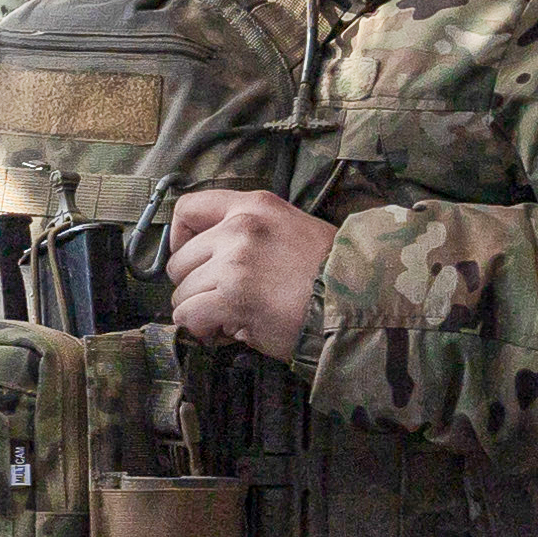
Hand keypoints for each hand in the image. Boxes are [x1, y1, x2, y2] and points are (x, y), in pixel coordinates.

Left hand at [161, 187, 336, 360]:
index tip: (191, 259)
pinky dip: (201, 329)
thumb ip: (251, 232)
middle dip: (194, 285)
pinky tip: (226, 331)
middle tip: (220, 300)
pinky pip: (189, 316)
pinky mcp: (232, 299)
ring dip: (200, 310)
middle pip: (180, 260)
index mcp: (255, 206)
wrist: (357, 300)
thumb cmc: (331, 272)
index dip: (180, 239)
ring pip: (182, 292)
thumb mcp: (293, 228)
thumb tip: (210, 259)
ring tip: (230, 317)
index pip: (189, 208)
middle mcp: (239, 229)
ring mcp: (234, 264)